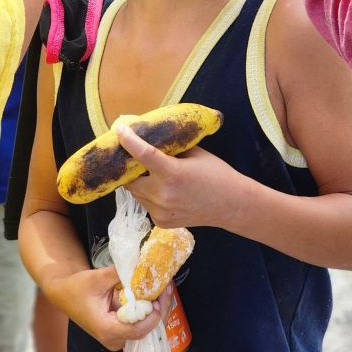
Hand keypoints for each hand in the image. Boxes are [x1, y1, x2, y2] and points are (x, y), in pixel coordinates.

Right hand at [45, 264, 168, 351]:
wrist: (65, 294)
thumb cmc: (77, 288)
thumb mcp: (97, 278)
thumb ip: (120, 273)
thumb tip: (142, 265)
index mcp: (106, 329)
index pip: (137, 330)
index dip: (153, 316)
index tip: (160, 296)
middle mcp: (113, 339)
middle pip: (145, 331)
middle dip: (160, 309)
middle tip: (167, 286)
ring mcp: (118, 338)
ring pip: (145, 328)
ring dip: (157, 308)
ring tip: (165, 287)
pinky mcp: (121, 331)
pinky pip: (141, 323)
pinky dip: (150, 309)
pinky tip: (157, 293)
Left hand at [117, 124, 240, 229]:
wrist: (232, 205)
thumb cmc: (216, 174)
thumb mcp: (196, 154)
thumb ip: (173, 148)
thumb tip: (152, 138)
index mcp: (172, 173)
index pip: (143, 154)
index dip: (129, 141)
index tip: (120, 129)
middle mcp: (162, 194)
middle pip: (130, 179)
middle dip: (128, 168)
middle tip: (129, 156)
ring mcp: (160, 211)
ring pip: (136, 193)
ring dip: (138, 181)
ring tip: (149, 173)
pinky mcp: (160, 222)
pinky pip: (146, 204)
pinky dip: (148, 194)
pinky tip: (162, 189)